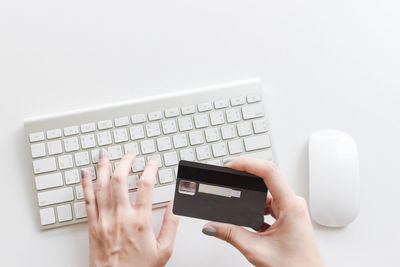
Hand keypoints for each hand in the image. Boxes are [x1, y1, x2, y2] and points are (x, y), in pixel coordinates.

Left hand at [81, 149, 178, 266]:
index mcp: (140, 221)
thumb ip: (171, 225)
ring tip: (105, 154)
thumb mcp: (164, 251)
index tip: (153, 162)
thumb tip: (176, 205)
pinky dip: (86, 184)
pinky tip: (85, 174)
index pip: (147, 185)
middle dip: (125, 161)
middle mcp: (121, 217)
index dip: (151, 168)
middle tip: (131, 154)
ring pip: (101, 186)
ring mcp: (104, 220)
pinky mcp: (92, 226)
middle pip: (120, 179)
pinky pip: (87, 200)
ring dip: (103, 167)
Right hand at [201, 158, 323, 266]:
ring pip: (265, 194)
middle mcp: (293, 204)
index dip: (248, 163)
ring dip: (249, 198)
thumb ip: (231, 235)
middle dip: (245, 178)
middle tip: (228, 177)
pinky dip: (255, 210)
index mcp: (291, 206)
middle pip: (266, 179)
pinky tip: (247, 220)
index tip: (231, 165)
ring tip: (235, 202)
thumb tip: (212, 225)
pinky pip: (268, 206)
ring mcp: (290, 210)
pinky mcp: (287, 218)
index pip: (269, 172)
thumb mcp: (258, 251)